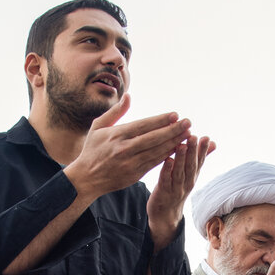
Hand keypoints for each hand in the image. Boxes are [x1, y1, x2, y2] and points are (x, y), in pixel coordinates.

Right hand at [63, 94, 191, 199]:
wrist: (86, 179)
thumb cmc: (92, 150)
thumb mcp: (98, 127)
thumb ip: (116, 112)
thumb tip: (129, 96)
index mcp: (117, 135)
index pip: (143, 125)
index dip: (161, 120)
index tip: (175, 115)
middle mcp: (124, 149)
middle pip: (154, 138)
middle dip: (173, 130)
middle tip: (188, 123)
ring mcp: (130, 163)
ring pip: (157, 151)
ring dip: (174, 143)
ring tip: (188, 135)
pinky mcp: (135, 174)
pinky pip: (155, 163)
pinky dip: (167, 156)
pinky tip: (178, 149)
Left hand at [147, 133, 213, 249]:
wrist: (165, 215)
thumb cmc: (177, 189)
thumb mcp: (190, 174)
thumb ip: (199, 158)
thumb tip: (213, 142)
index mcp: (193, 177)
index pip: (199, 162)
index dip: (203, 150)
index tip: (206, 138)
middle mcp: (186, 183)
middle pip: (191, 166)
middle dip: (193, 151)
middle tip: (194, 137)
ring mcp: (175, 189)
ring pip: (179, 172)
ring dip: (181, 159)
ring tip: (182, 145)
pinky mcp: (162, 193)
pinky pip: (165, 180)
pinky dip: (167, 170)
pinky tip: (167, 160)